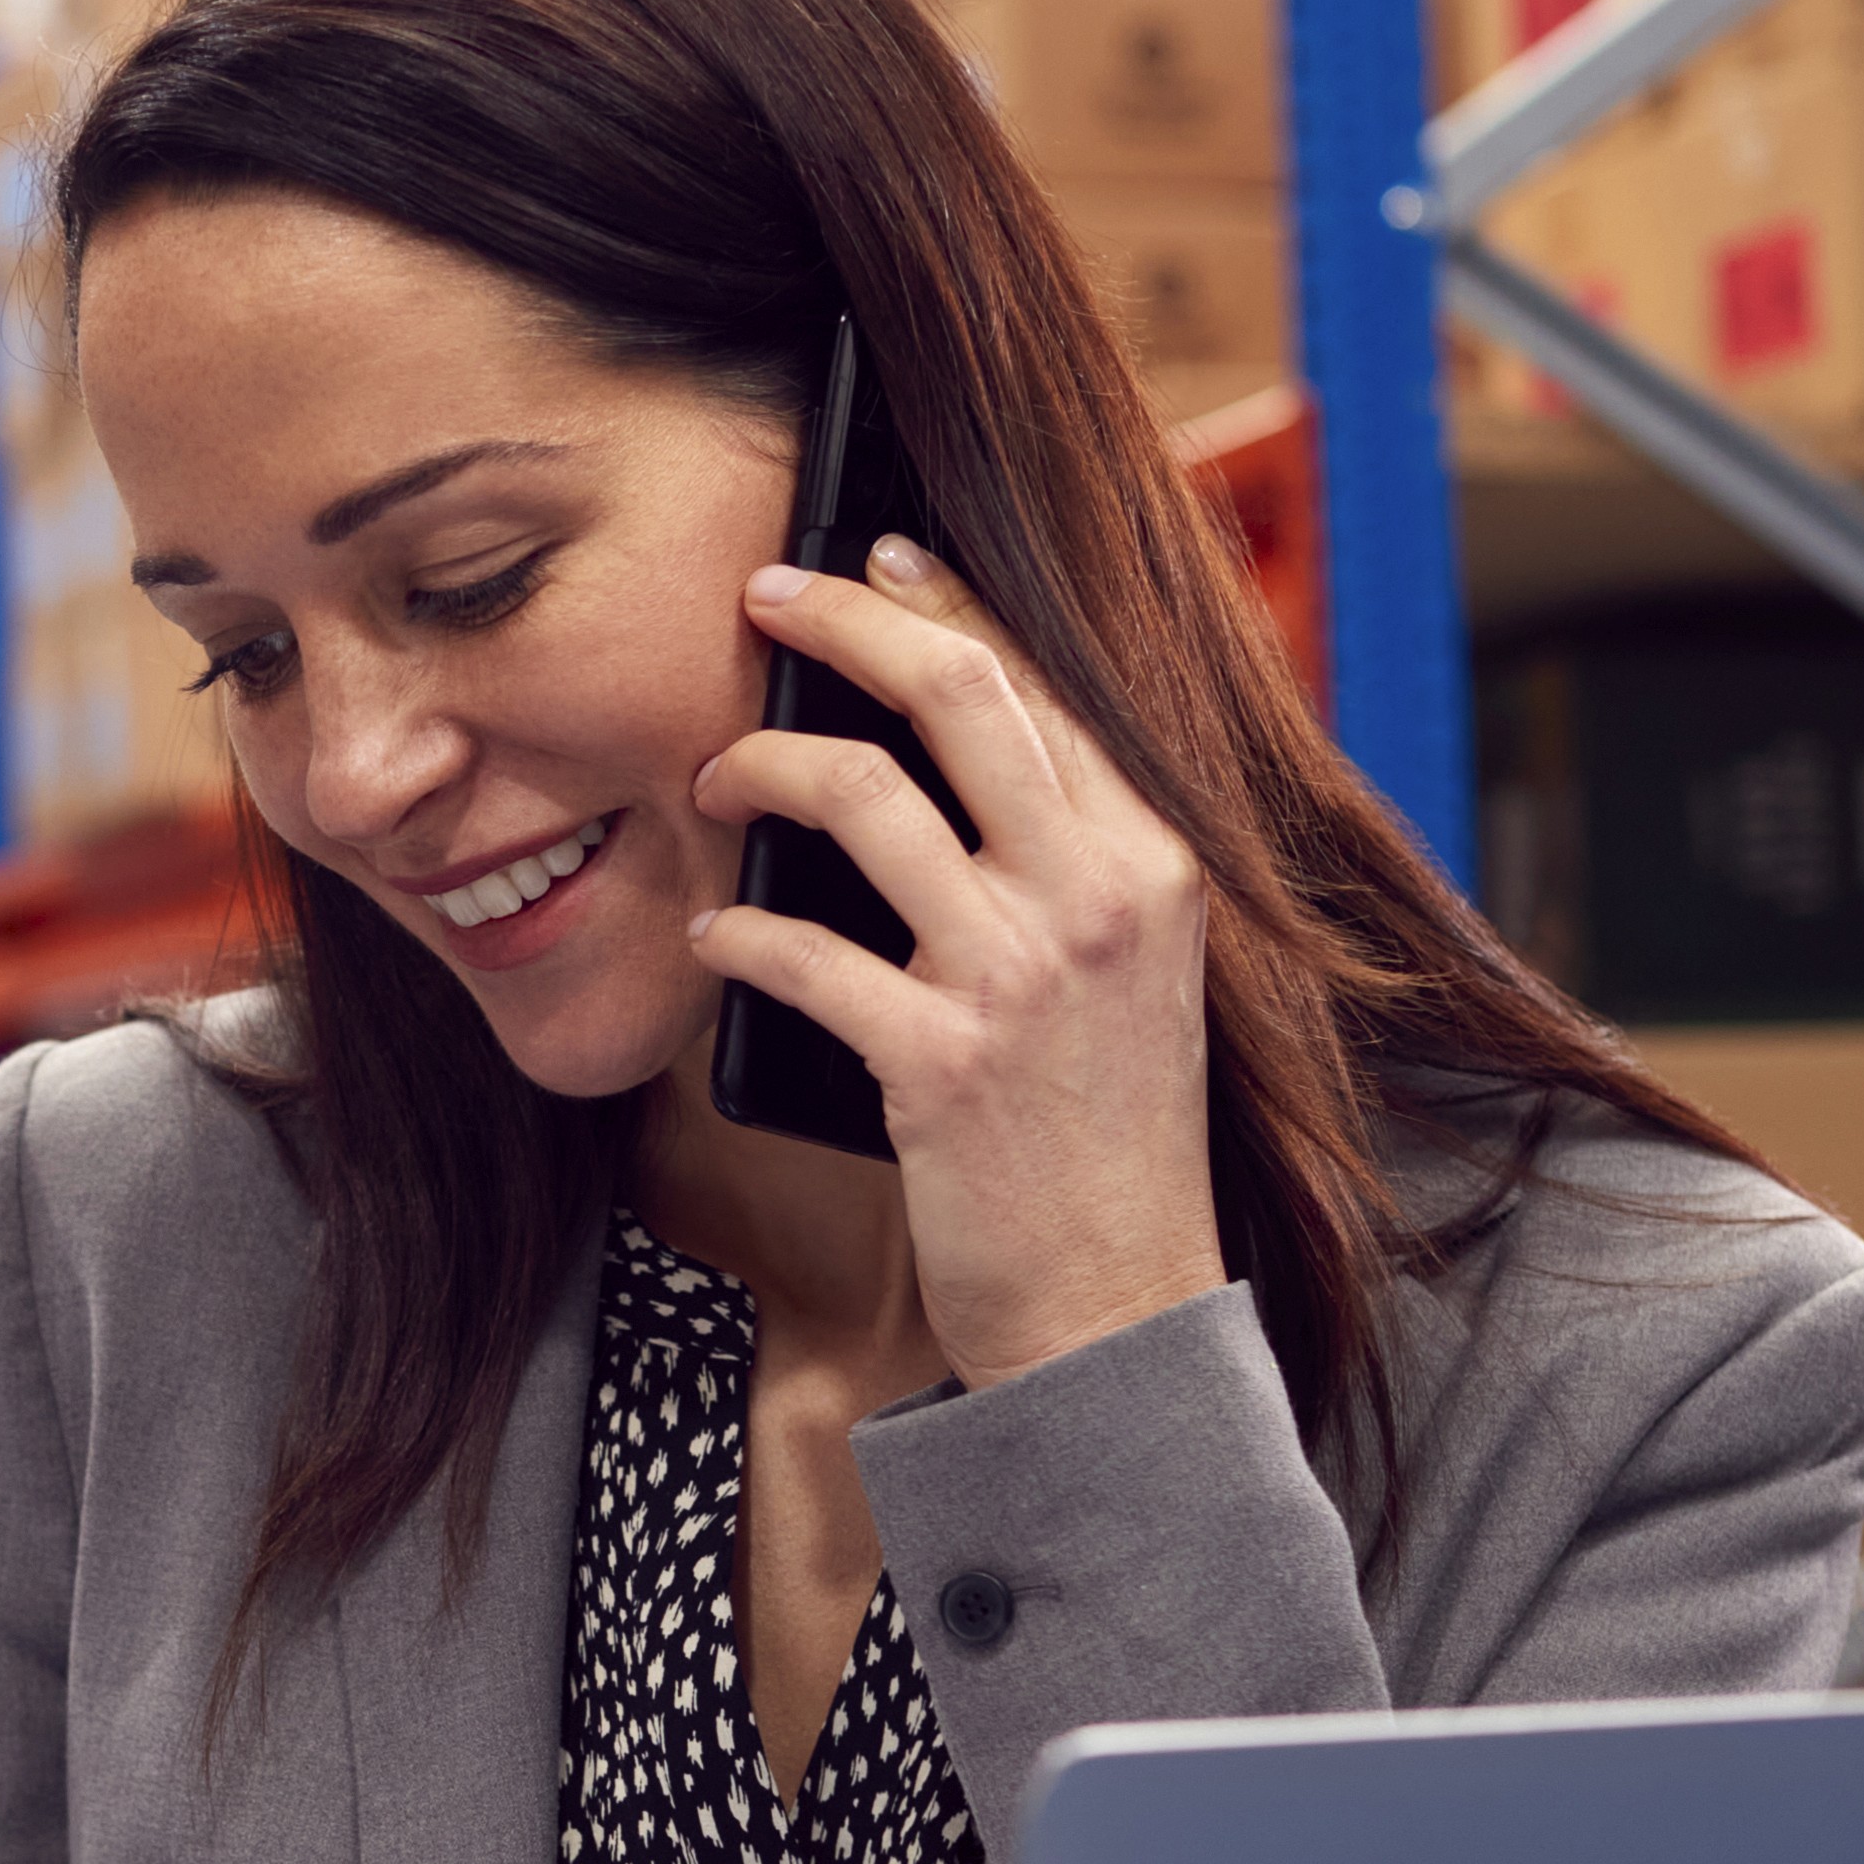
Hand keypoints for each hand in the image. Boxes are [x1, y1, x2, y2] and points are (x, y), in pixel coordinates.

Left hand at [690, 536, 1227, 1387]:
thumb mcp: (1131, 971)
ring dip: (761, 767)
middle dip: (843, 620)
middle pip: (955, 694)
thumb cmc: (1106, 1137)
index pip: (1038, 683)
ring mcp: (1021, 977)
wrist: (1122, 1305)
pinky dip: (733, 934)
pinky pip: (800, 955)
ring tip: (711, 778)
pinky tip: (707, 937)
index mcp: (1156, 857)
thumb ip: (1067, 859)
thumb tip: (946, 756)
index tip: (871, 559)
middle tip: (761, 596)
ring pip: (862, 798)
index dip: (940, 602)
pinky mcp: (941, 1065)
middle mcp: (1101, 895)